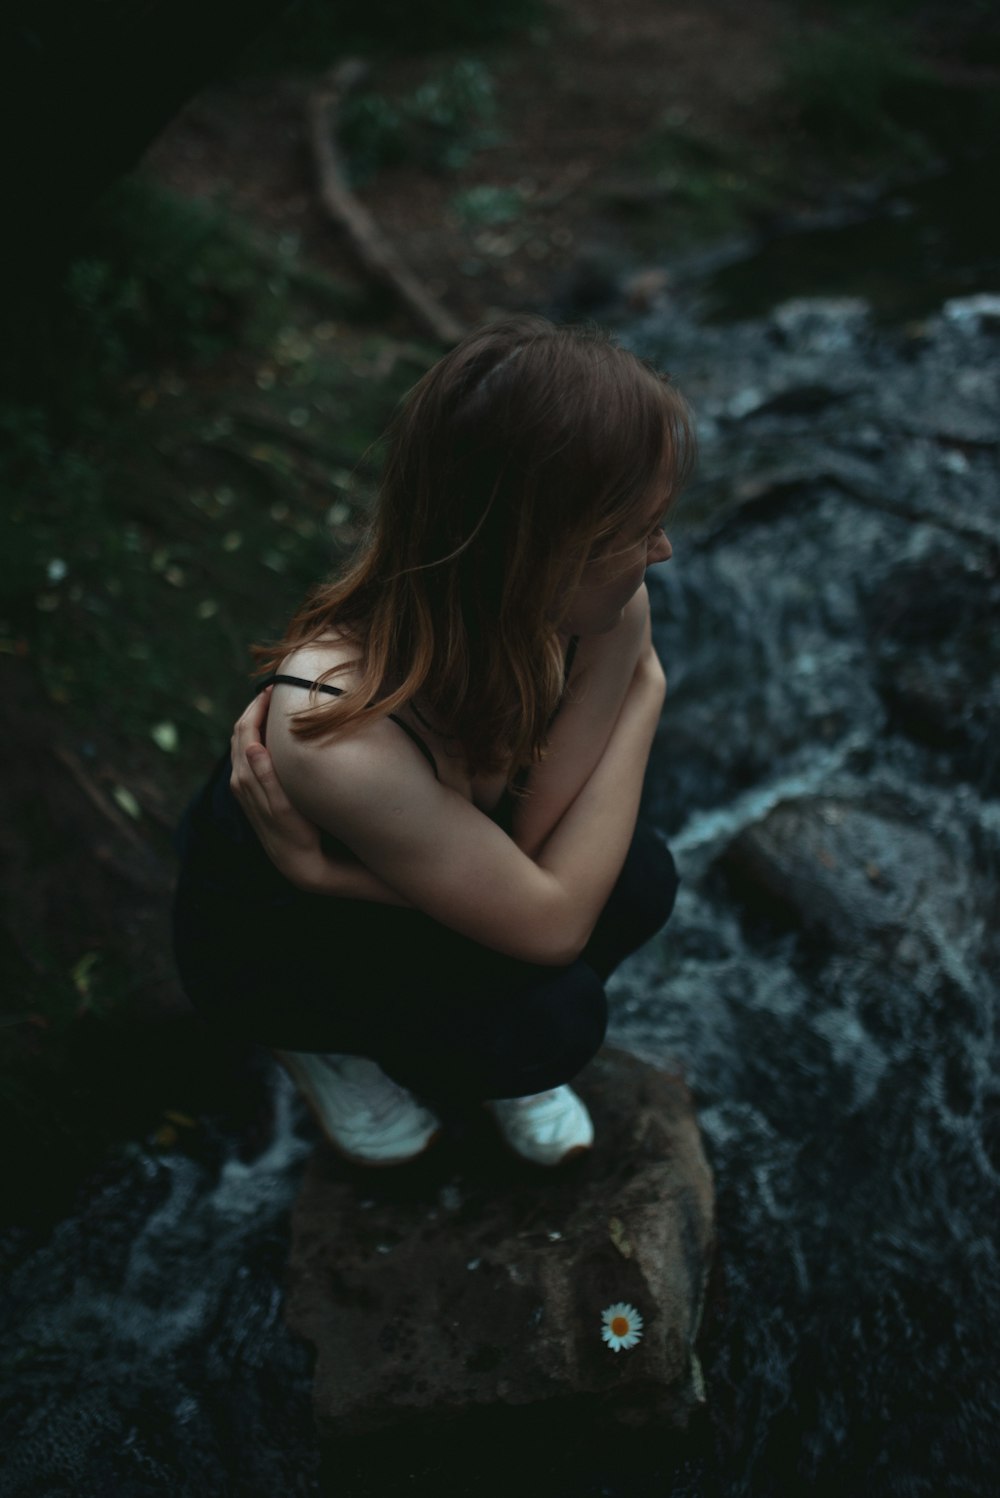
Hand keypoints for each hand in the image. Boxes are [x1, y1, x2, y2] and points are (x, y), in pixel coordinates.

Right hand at [229, 688, 409, 903]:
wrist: (331, 870)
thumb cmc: (325, 826)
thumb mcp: (309, 794)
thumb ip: (300, 770)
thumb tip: (309, 734)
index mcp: (257, 796)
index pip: (242, 750)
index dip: (249, 721)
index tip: (264, 695)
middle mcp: (255, 805)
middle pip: (239, 755)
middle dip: (248, 722)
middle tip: (264, 694)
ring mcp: (265, 818)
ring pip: (246, 774)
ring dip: (248, 739)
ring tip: (257, 711)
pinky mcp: (283, 828)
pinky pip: (268, 797)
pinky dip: (261, 772)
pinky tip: (259, 750)